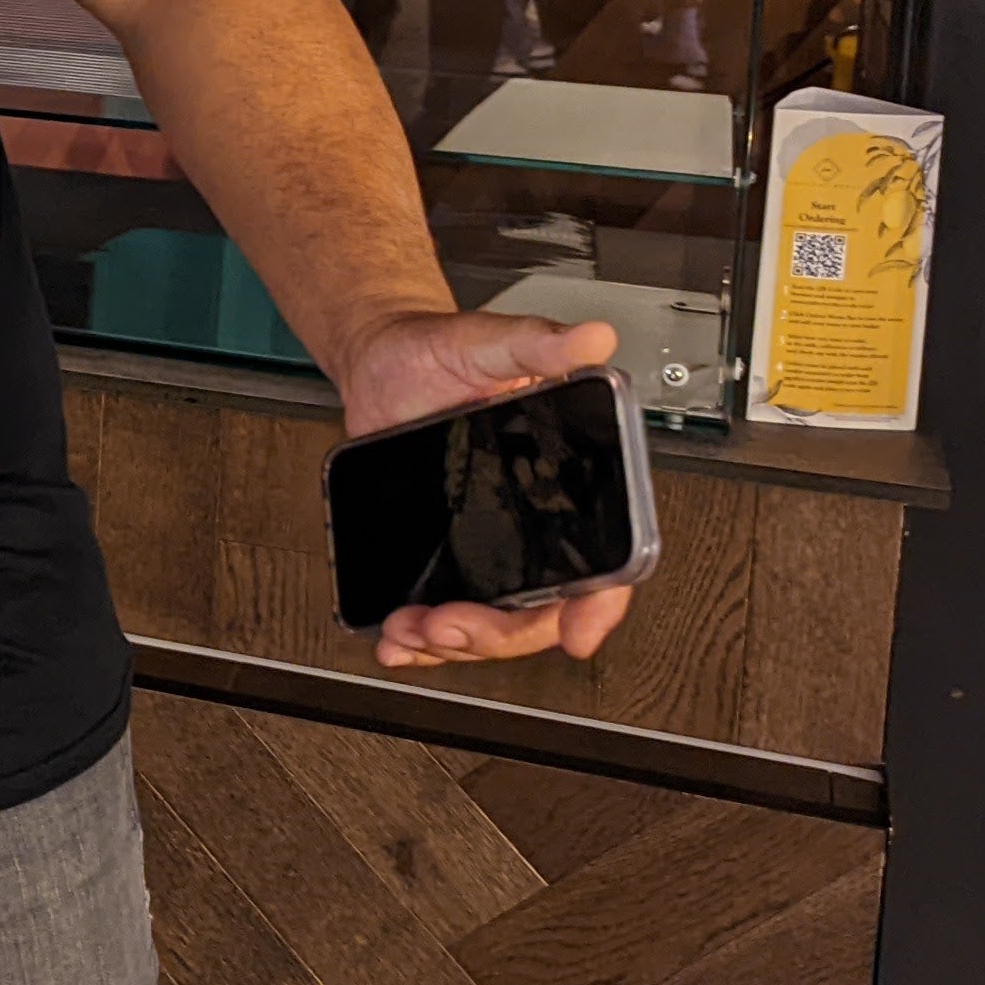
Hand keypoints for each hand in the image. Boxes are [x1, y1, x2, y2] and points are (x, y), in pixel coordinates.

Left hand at [331, 311, 633, 670]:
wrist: (381, 359)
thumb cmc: (443, 350)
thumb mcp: (490, 342)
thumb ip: (538, 343)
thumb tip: (591, 339)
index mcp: (565, 482)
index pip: (603, 557)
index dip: (599, 603)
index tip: (579, 634)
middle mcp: (532, 522)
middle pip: (539, 607)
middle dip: (500, 633)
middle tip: (452, 626)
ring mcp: (487, 543)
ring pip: (491, 621)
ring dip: (455, 643)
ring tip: (412, 634)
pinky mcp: (443, 553)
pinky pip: (443, 610)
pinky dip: (422, 640)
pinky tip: (397, 644)